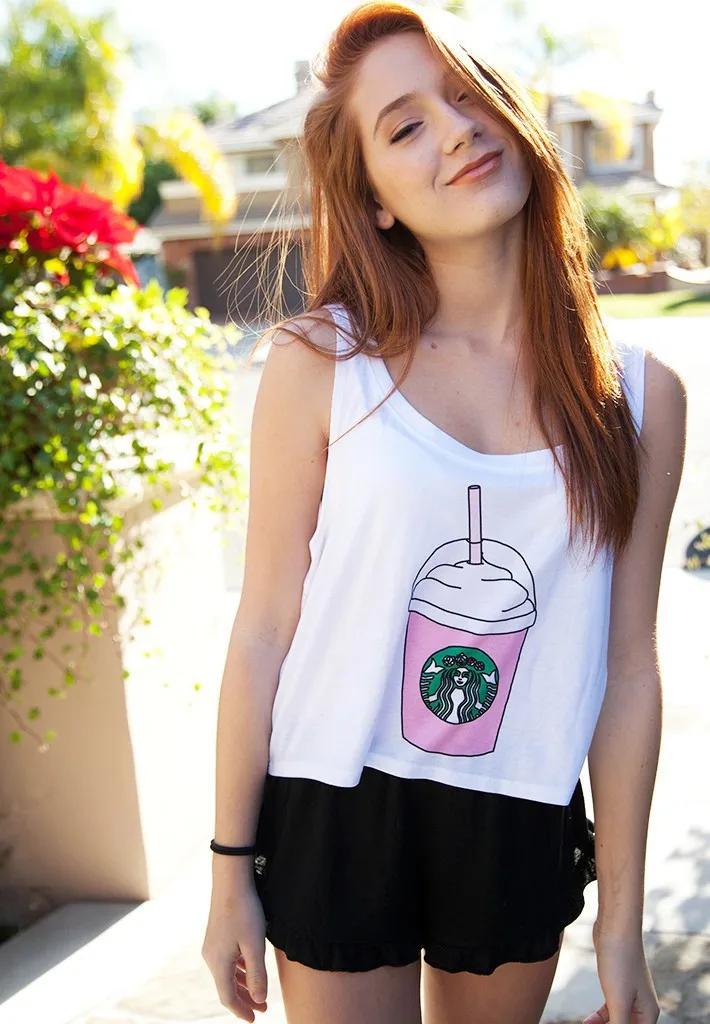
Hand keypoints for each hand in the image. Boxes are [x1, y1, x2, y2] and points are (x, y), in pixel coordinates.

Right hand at [202, 880, 268, 1021]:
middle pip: (226, 987)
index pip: (228, 997)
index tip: (255, 1019)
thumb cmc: (245, 912)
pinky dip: (238, 971)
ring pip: (227, 974)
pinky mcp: (216, 936)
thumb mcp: (255, 945)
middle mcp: (210, 957)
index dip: (242, 1010)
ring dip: (243, 985)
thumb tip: (259, 1000)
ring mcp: (212, 946)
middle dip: (244, 1000)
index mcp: (218, 963)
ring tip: (259, 993)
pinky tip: (249, 969)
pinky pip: (227, 961)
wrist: (230, 881)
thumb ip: (257, 975)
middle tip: (262, 1009)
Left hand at [583, 922, 659, 1023]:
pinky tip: (588, 1020)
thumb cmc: (620, 961)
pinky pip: (610, 1009)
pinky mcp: (617, 984)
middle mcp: (642, 1006)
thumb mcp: (617, 1000)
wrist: (615, 926)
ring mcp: (630, 994)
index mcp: (648, 1014)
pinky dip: (600, 1018)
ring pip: (616, 1021)